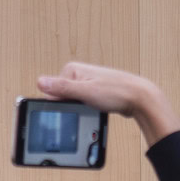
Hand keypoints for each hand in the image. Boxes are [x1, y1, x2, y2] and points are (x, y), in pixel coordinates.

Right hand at [37, 61, 179, 144]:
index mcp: (72, 70)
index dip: (60, 104)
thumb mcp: (86, 92)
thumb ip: (62, 88)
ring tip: (95, 108)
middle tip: (86, 109)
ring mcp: (87, 82)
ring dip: (81, 109)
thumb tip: (40, 82)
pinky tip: (98, 109)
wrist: (140, 98)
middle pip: (63, 97)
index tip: (70, 110)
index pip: (53, 91)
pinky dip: (88, 109)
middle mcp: (79, 73)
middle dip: (72, 106)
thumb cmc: (117, 92)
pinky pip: (84, 103)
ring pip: (74, 101)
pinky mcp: (95, 91)